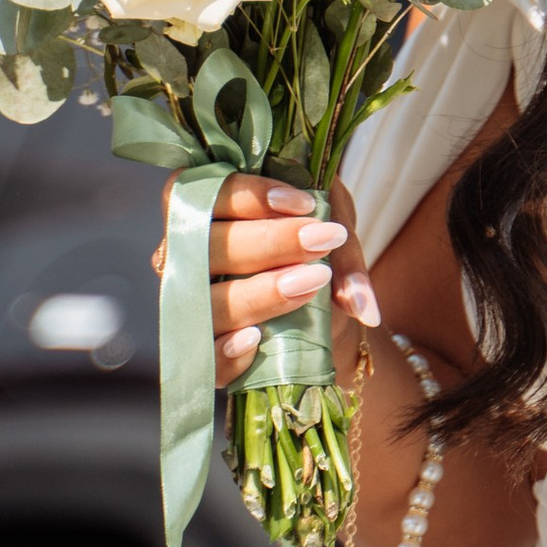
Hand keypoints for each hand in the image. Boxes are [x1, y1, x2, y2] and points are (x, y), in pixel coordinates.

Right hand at [151, 173, 381, 382]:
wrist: (322, 305)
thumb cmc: (314, 246)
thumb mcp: (335, 226)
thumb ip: (345, 250)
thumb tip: (360, 306)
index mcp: (209, 206)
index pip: (207, 191)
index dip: (250, 195)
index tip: (306, 204)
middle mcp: (185, 253)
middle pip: (207, 245)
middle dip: (269, 242)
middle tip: (322, 240)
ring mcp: (189, 303)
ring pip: (208, 301)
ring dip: (260, 292)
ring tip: (313, 282)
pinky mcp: (204, 347)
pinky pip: (205, 354)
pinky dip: (226, 350)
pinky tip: (256, 339)